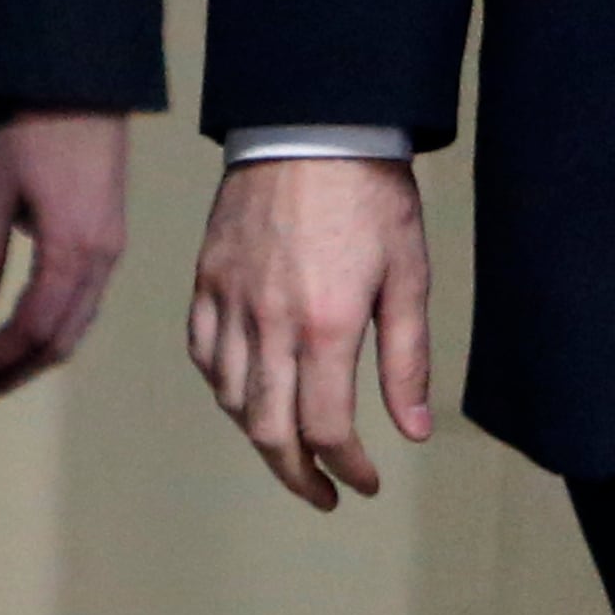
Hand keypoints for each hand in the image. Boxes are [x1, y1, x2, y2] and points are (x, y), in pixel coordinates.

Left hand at [0, 112, 130, 404]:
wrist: (80, 80)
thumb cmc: (30, 130)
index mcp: (71, 252)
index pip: (33, 329)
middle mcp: (100, 260)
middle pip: (62, 339)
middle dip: (15, 371)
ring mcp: (111, 249)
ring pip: (78, 324)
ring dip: (35, 354)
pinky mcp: (110, 235)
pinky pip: (86, 301)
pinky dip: (54, 327)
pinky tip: (24, 329)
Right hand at [186, 156, 433, 508]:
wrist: (312, 122)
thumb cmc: (370, 195)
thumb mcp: (408, 274)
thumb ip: (407, 359)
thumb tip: (412, 431)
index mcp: (326, 324)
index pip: (326, 430)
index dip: (347, 470)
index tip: (366, 482)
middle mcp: (269, 321)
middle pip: (268, 430)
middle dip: (296, 475)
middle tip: (322, 493)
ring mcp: (230, 299)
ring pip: (229, 397)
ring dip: (260, 435)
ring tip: (291, 445)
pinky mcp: (207, 277)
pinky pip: (202, 351)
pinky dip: (221, 384)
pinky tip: (246, 389)